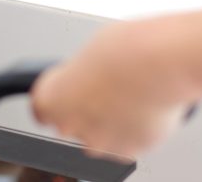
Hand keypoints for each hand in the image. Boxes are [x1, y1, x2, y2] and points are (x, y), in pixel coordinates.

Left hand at [30, 19, 197, 160]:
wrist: (159, 64)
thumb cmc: (123, 51)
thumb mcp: (88, 53)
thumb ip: (79, 77)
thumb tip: (87, 81)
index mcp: (52, 100)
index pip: (42, 110)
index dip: (56, 101)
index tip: (64, 96)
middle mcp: (70, 126)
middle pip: (70, 125)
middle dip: (85, 112)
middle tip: (104, 91)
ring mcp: (100, 141)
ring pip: (100, 138)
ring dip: (110, 124)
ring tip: (127, 98)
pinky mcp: (130, 150)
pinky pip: (128, 143)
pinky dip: (134, 131)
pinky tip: (142, 109)